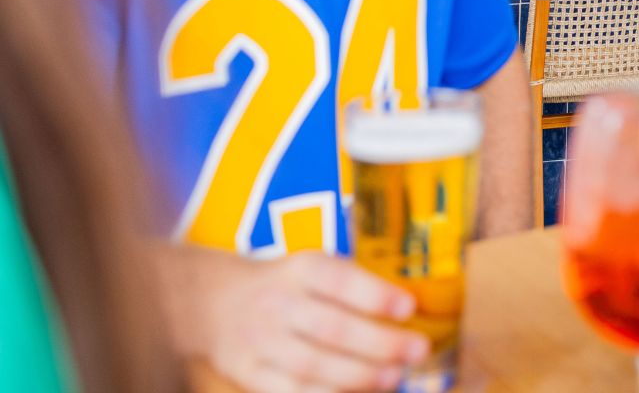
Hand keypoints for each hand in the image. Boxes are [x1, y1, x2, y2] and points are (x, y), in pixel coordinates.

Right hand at [178, 249, 428, 392]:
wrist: (210, 300)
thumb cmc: (285, 285)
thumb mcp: (312, 268)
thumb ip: (352, 287)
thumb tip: (410, 314)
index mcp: (299, 270)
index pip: (339, 280)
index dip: (375, 295)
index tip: (409, 306)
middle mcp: (277, 304)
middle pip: (332, 329)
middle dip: (380, 343)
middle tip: (418, 350)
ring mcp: (258, 342)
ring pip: (312, 366)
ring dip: (358, 376)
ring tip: (393, 378)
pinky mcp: (246, 373)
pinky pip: (287, 391)